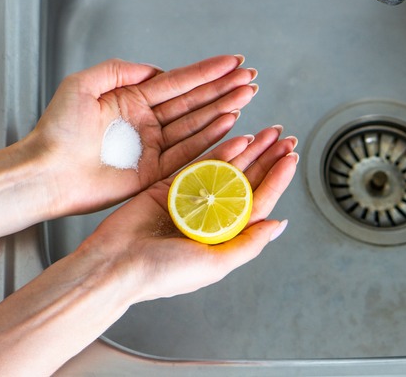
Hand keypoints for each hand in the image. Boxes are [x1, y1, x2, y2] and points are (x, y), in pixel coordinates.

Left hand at [27, 55, 257, 215]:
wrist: (46, 172)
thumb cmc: (56, 131)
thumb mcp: (81, 85)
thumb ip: (119, 69)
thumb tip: (155, 68)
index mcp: (132, 100)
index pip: (178, 82)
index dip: (207, 71)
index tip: (232, 62)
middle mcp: (147, 122)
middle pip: (194, 101)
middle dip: (223, 89)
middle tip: (250, 78)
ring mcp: (153, 147)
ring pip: (196, 124)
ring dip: (223, 110)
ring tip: (247, 96)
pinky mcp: (155, 173)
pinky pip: (188, 153)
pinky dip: (211, 139)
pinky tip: (230, 124)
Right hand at [79, 126, 297, 302]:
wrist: (115, 264)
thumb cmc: (162, 273)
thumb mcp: (214, 264)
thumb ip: (247, 244)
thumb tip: (277, 225)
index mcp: (223, 238)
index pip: (257, 203)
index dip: (276, 181)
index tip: (290, 159)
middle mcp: (210, 218)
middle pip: (246, 182)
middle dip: (267, 160)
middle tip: (284, 139)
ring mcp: (191, 200)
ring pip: (227, 169)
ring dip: (248, 151)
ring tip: (268, 133)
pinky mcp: (170, 186)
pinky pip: (200, 164)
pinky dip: (219, 151)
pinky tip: (238, 138)